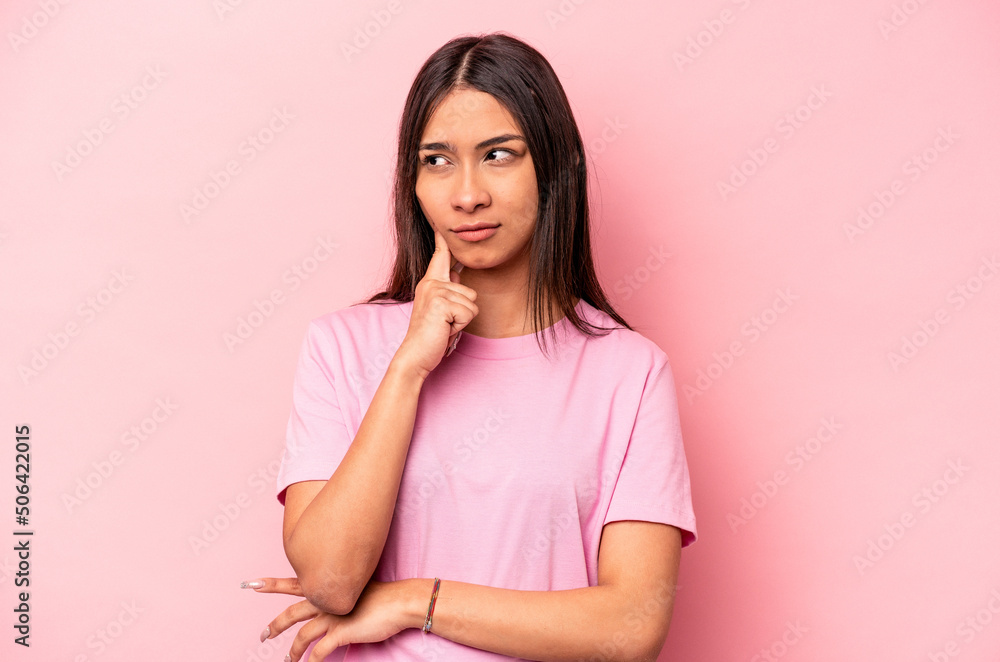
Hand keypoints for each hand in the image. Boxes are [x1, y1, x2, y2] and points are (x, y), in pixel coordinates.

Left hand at [246, 577, 410, 660]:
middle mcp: (325, 601)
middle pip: (291, 613)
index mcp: (327, 588)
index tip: (253, 584)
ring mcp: (331, 617)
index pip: (293, 584)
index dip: (272, 584)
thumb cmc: (382, 595)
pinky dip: (313, 661)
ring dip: (292, 652)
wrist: (399, 602)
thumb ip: (341, 594)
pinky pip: (320, 652)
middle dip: (274, 625)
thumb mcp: (357, 588)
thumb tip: (334, 602)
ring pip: (302, 637)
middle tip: (263, 636)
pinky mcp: (340, 632)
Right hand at [394, 227, 477, 377]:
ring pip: (472, 303)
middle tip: (445, 324)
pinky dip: (461, 326)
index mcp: (430, 283)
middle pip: (470, 291)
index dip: (443, 239)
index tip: (442, 221)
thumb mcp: (441, 310)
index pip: (440, 257)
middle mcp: (431, 283)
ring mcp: (435, 291)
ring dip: (462, 320)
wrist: (415, 354)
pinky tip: (445, 329)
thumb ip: (448, 291)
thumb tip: (458, 275)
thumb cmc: (430, 336)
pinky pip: (469, 312)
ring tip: (444, 326)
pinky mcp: (441, 302)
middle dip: (464, 312)